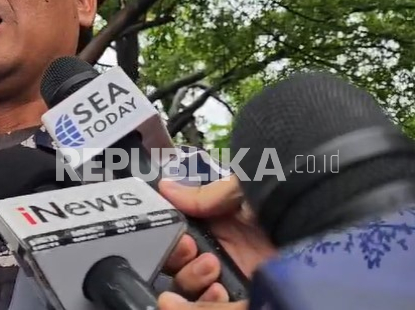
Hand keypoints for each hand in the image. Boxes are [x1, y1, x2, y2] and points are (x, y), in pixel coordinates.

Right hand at [157, 175, 276, 308]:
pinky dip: (204, 303)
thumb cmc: (287, 207)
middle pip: (177, 265)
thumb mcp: (244, 191)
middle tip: (192, 249)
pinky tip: (219, 289)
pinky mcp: (244, 298)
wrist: (319, 233)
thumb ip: (206, 194)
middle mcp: (220, 253)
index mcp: (217, 225)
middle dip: (178, 259)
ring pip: (189, 288)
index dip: (171, 236)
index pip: (177, 236)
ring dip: (190, 279)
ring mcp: (231, 278)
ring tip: (211, 268)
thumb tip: (166, 187)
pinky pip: (212, 307)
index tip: (179, 234)